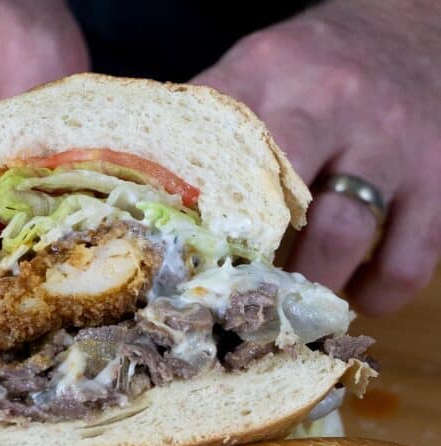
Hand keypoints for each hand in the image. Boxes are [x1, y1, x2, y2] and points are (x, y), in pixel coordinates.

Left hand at [193, 0, 440, 314]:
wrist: (416, 24)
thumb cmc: (319, 66)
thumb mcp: (258, 72)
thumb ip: (207, 130)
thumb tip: (141, 201)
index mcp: (270, 74)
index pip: (214, 156)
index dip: (188, 224)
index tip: (168, 273)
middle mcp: (333, 103)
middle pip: (276, 200)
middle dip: (248, 266)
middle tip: (228, 306)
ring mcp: (391, 142)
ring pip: (340, 238)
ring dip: (309, 288)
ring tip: (292, 310)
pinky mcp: (438, 179)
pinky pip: (406, 260)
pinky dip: (378, 294)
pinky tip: (357, 296)